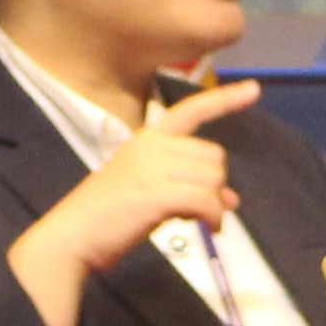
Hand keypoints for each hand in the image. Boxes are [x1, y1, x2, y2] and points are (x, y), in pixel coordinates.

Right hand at [21, 78, 258, 279]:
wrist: (72, 236)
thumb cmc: (106, 215)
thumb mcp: (147, 191)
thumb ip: (186, 187)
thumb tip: (230, 200)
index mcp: (147, 138)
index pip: (191, 111)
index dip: (224, 99)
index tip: (253, 89)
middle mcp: (152, 145)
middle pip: (213, 155)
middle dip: (214, 184)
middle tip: (201, 209)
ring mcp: (153, 168)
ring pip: (213, 177)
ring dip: (215, 203)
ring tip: (197, 220)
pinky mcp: (156, 194)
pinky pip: (206, 200)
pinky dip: (214, 217)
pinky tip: (209, 228)